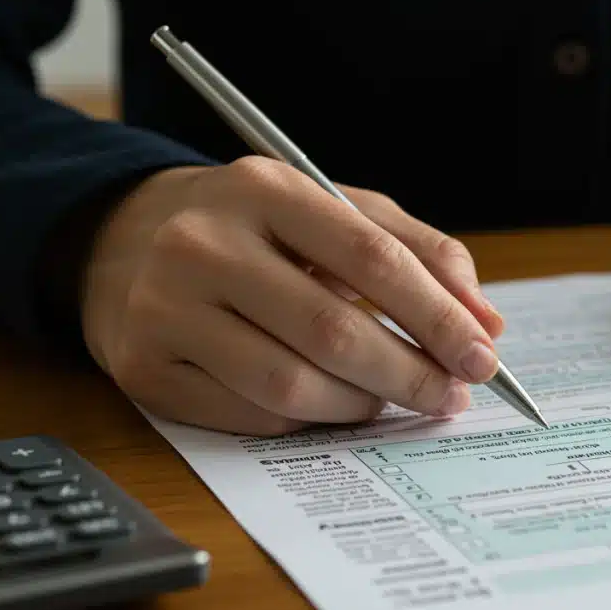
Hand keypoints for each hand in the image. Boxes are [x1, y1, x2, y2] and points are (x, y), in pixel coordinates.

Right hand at [79, 156, 504, 435]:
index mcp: (265, 190)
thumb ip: (419, 252)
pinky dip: (311, 418)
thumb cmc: (255, 228)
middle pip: (334, 331)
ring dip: (364, 404)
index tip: (483, 355)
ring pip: (293, 384)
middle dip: (411, 373)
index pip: (371, 256)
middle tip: (451, 395)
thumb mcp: (334, 212)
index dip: (437, 315)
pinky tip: (333, 403)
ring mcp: (167, 309)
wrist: (124, 241)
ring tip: (393, 398)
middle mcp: (205, 245)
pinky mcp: (147, 369)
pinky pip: (253, 415)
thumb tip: (486, 322)